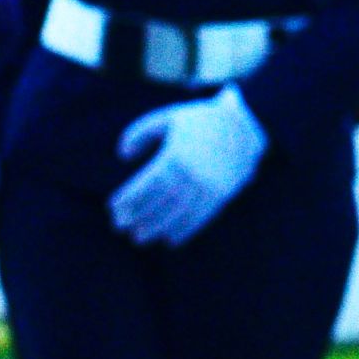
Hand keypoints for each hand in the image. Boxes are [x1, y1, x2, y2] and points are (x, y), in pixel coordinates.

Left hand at [110, 89, 267, 246]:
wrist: (246, 122)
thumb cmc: (198, 120)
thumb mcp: (166, 118)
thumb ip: (139, 133)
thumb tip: (123, 156)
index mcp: (177, 154)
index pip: (148, 183)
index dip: (129, 198)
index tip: (112, 208)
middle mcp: (195, 173)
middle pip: (162, 201)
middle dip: (140, 216)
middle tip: (119, 228)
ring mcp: (211, 185)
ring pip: (181, 213)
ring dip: (159, 228)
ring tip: (139, 239)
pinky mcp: (224, 194)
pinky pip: (203, 216)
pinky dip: (186, 230)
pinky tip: (170, 239)